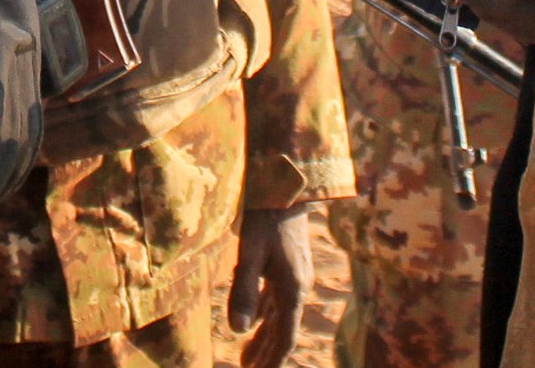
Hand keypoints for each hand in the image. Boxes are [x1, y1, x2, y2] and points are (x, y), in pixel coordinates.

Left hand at [227, 203, 314, 367]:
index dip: (272, 361)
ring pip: (279, 317)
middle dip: (266, 355)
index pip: (285, 339)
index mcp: (292, 290)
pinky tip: (252, 320)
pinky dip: (263, 315)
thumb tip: (237, 330)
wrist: (286, 185)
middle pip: (283, 332)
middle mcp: (298, 288)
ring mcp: (294, 277)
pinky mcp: (288, 265)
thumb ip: (244, 292)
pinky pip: (275, 299)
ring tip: (247, 357)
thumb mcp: (250, 254)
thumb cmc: (267, 217)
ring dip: (263, 337)